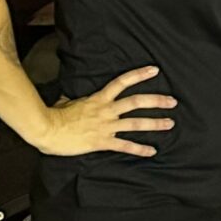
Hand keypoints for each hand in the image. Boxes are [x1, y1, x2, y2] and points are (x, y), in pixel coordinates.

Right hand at [36, 66, 175, 156]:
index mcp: (98, 98)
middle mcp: (106, 110)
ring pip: (135, 123)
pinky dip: (140, 149)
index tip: (154, 70)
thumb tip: (72, 96)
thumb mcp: (67, 101)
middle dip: (156, 101)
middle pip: (136, 102)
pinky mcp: (102, 142)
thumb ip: (76, 98)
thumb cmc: (54, 115)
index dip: (138, 74)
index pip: (121, 82)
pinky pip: (125, 146)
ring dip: (155, 123)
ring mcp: (105, 126)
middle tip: (173, 101)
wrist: (47, 129)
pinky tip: (152, 151)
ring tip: (170, 123)